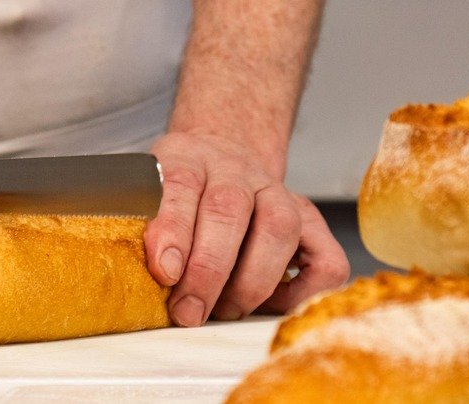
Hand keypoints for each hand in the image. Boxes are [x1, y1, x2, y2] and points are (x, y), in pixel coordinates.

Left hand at [143, 131, 349, 325]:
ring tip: (226, 310)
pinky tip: (270, 302)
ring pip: (279, 227)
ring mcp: (278, 192)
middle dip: (208, 269)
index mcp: (188, 156)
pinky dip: (304, 290)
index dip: (173, 229)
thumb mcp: (146, 193)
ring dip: (251, 281)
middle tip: (188, 311)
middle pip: (229, 208)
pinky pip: (325, 258)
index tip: (164, 272)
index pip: (181, 183)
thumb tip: (143, 279)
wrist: (219, 158)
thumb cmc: (178, 192)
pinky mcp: (309, 220)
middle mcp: (236, 168)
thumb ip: (144, 226)